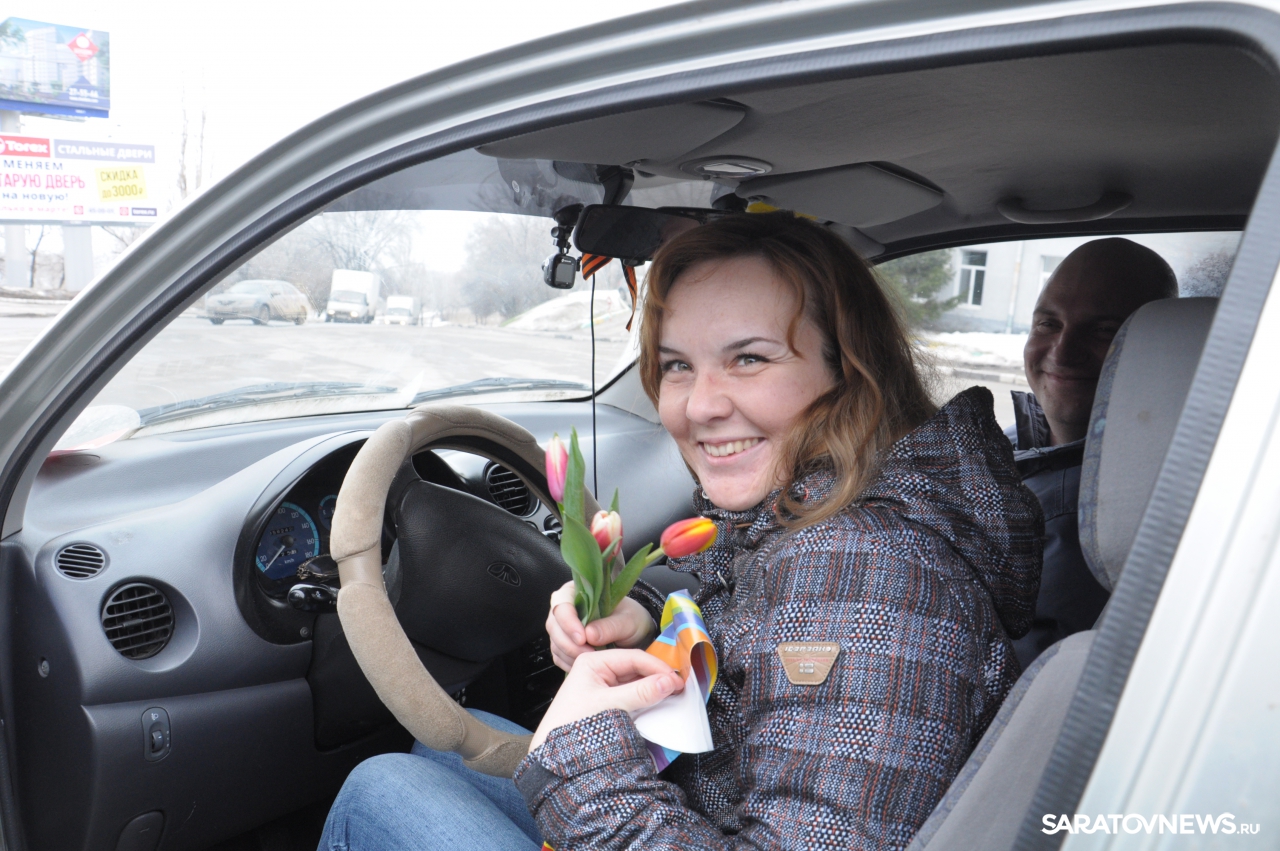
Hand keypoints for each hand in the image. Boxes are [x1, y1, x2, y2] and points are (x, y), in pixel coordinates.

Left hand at [530, 649, 683, 749]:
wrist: (555, 758)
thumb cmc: (574, 725)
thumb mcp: (610, 705)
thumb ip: (641, 692)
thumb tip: (670, 682)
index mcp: (593, 662)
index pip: (633, 657)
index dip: (657, 667)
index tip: (677, 680)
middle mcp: (598, 671)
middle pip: (636, 669)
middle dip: (657, 678)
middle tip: (680, 688)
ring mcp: (604, 688)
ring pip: (636, 683)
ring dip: (654, 690)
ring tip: (673, 696)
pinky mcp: (608, 704)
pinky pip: (632, 697)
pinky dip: (647, 700)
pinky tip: (658, 705)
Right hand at [546, 581, 655, 671]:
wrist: (634, 631)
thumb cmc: (631, 619)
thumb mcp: (628, 620)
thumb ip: (610, 626)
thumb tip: (589, 634)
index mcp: (576, 592)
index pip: (562, 605)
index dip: (568, 622)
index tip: (582, 638)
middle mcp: (565, 608)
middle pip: (554, 625)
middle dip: (569, 643)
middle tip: (589, 654)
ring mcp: (562, 627)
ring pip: (555, 642)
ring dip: (571, 654)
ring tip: (593, 660)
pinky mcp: (564, 645)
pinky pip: (559, 656)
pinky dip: (570, 663)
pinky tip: (587, 665)